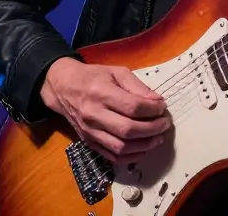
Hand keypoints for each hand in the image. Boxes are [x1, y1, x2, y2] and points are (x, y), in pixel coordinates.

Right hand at [40, 58, 170, 162]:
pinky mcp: (89, 143)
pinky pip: (113, 157)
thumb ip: (138, 86)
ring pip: (121, 147)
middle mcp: (94, 115)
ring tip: (158, 137)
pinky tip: (144, 148)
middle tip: (164, 124)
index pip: (133, 107)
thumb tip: (157, 102)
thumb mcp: (116, 72)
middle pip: (128, 129)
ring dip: (145, 146)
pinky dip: (132, 156)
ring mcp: (90, 132)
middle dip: (152, 129)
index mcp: (101, 93)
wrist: (63, 88)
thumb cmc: (93, 77)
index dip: (152, 110)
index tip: (162, 107)